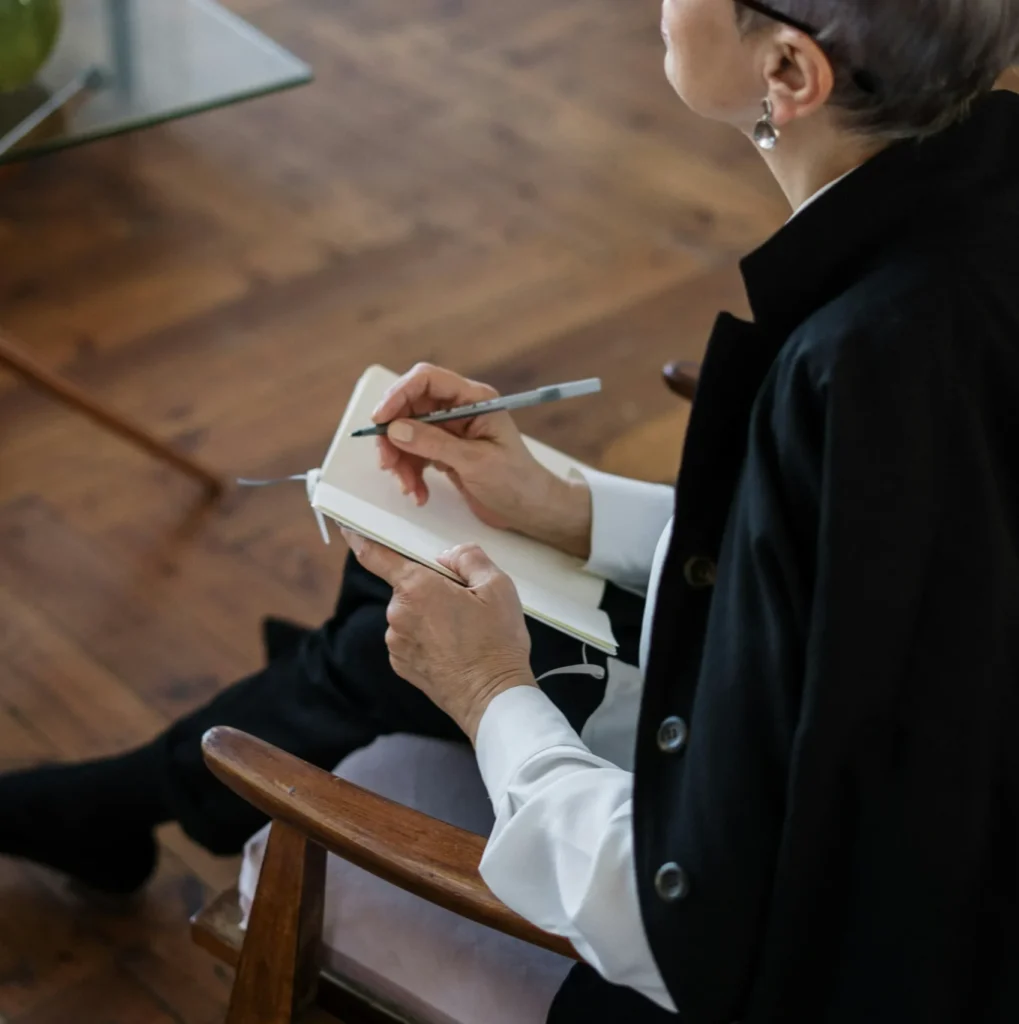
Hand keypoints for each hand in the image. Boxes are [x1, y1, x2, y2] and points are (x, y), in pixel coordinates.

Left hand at [342, 531, 535, 741]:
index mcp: (417, 588)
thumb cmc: (497, 644)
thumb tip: (449, 556)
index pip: (375, 555)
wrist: (493, 699)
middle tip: (465, 602)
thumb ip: (469, 558)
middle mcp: (398, 614)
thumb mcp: (498, 586)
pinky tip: (454, 648)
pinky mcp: (401, 664)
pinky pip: (410, 637)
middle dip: (431, 587)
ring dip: (431, 614)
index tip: (347, 528)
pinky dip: (428, 637)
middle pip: (408, 586)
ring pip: (411, 613)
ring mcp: (396, 642)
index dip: (358, 538)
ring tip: (465, 632)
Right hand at [373, 363, 591, 558]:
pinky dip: (411, 473)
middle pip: (410, 407)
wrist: (531, 509)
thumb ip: (434, 443)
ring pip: (408, 434)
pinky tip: (419, 493)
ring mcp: (451, 431)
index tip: (380, 420)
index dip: (398, 394)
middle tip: (388, 463)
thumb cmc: (516, 481)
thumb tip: (396, 429)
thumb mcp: (474, 462)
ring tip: (409, 487)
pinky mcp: (445, 451)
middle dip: (394, 436)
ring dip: (401, 461)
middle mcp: (460, 410)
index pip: (427, 380)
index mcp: (474, 400)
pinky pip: (415, 454)